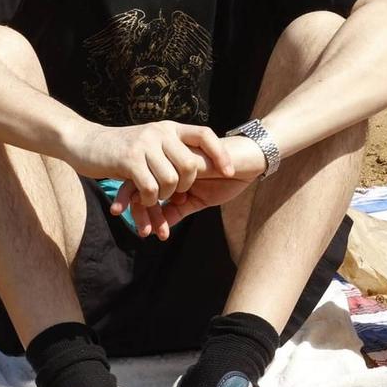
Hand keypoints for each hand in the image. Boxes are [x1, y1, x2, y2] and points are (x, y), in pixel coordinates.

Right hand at [65, 120, 231, 211]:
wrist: (84, 143)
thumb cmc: (119, 150)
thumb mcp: (149, 143)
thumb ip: (170, 151)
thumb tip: (199, 167)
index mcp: (169, 128)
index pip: (204, 134)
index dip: (220, 153)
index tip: (229, 172)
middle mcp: (160, 132)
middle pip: (190, 165)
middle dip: (185, 186)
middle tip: (174, 195)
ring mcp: (144, 144)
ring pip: (171, 180)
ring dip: (164, 197)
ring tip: (155, 199)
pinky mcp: (128, 160)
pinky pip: (151, 188)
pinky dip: (150, 200)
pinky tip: (142, 200)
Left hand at [129, 133, 262, 238]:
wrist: (250, 161)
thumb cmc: (227, 177)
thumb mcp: (199, 200)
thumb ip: (177, 210)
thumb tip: (159, 229)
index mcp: (168, 167)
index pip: (141, 183)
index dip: (136, 205)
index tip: (137, 226)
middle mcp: (168, 160)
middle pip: (139, 180)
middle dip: (137, 208)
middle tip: (139, 229)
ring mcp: (176, 156)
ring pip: (151, 180)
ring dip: (149, 209)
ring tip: (151, 230)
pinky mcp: (189, 156)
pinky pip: (170, 178)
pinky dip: (164, 202)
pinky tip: (166, 218)